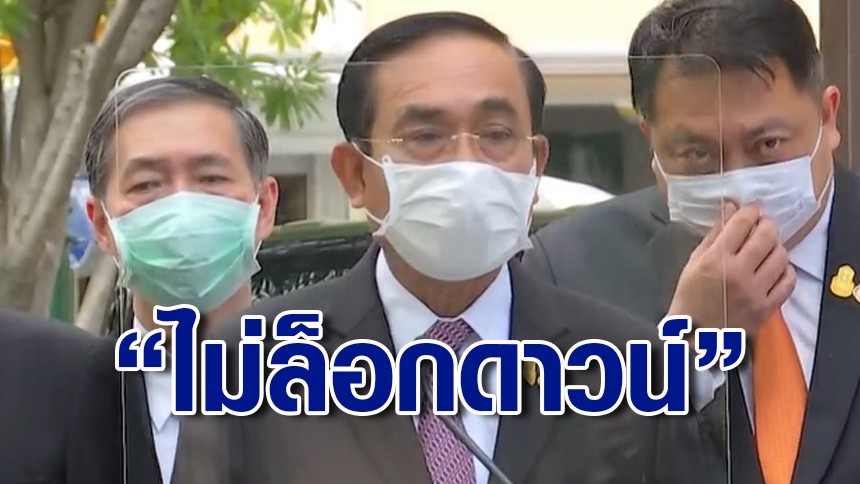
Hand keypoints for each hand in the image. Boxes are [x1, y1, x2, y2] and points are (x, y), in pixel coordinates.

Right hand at [668, 202, 795, 337]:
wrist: (694, 337)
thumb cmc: (689, 298)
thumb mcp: (693, 263)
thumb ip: (714, 235)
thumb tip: (730, 209)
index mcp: (715, 260)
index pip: (741, 223)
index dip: (748, 211)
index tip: (749, 211)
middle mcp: (738, 273)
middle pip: (766, 235)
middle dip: (765, 224)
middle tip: (761, 226)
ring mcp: (755, 292)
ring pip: (781, 255)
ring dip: (776, 246)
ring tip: (767, 249)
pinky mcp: (767, 307)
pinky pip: (788, 281)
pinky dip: (785, 270)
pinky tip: (774, 268)